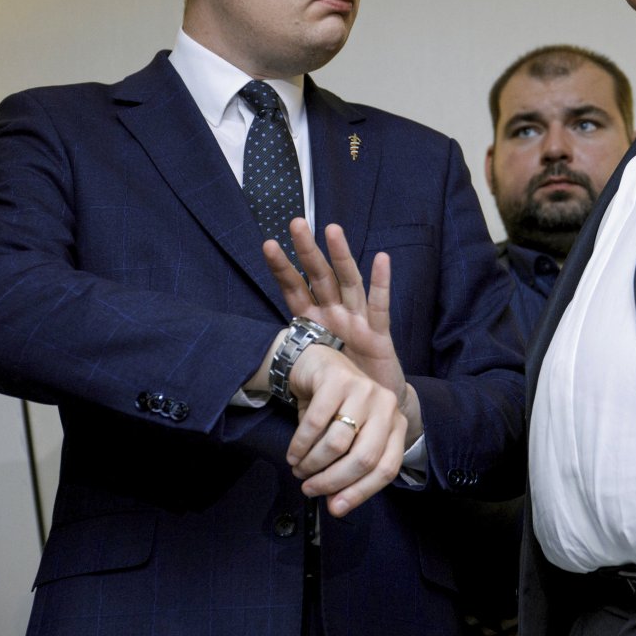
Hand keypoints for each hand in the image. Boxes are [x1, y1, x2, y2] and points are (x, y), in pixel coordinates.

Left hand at [264, 219, 420, 441]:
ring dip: (341, 256)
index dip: (282, 269)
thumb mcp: (306, 373)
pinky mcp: (379, 335)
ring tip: (332, 230)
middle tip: (296, 223)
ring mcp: (357, 322)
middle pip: (320, 277)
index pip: (295, 290)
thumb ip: (289, 362)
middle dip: (308, 251)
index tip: (268, 244)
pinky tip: (381, 259)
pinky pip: (379, 307)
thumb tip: (255, 363)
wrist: (369, 411)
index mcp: (314, 323)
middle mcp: (335, 315)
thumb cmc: (337, 388)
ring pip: (348, 283)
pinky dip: (381, 283)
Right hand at [284, 341, 406, 516]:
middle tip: (309, 488)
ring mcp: (364, 389)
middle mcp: (386, 405)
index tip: (335, 508)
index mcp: (396, 424)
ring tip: (299, 469)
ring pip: (338, 443)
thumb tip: (336, 506)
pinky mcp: (339, 379)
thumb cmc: (335, 410)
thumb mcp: (349, 439)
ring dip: (312, 463)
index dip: (361, 492)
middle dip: (332, 480)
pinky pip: (316, 423)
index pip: (387, 468)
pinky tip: (293, 454)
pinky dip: (300, 445)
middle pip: (364, 458)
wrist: (317, 366)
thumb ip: (348, 470)